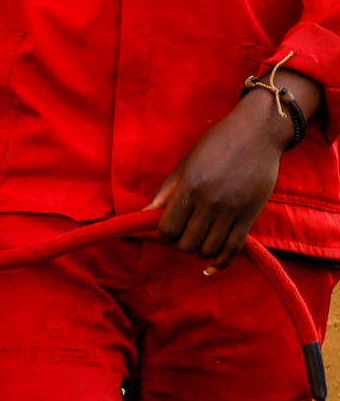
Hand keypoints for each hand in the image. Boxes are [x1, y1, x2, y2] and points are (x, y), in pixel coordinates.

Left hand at [151, 75, 320, 263]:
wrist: (257, 135)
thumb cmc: (216, 145)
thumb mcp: (185, 164)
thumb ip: (165, 193)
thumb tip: (142, 215)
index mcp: (189, 186)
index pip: (167, 228)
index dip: (162, 234)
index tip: (164, 229)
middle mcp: (210, 201)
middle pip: (187, 243)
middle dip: (179, 243)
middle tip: (181, 234)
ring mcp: (232, 210)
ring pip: (208, 249)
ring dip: (199, 251)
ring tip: (197, 240)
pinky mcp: (250, 216)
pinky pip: (233, 250)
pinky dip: (220, 263)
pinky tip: (210, 265)